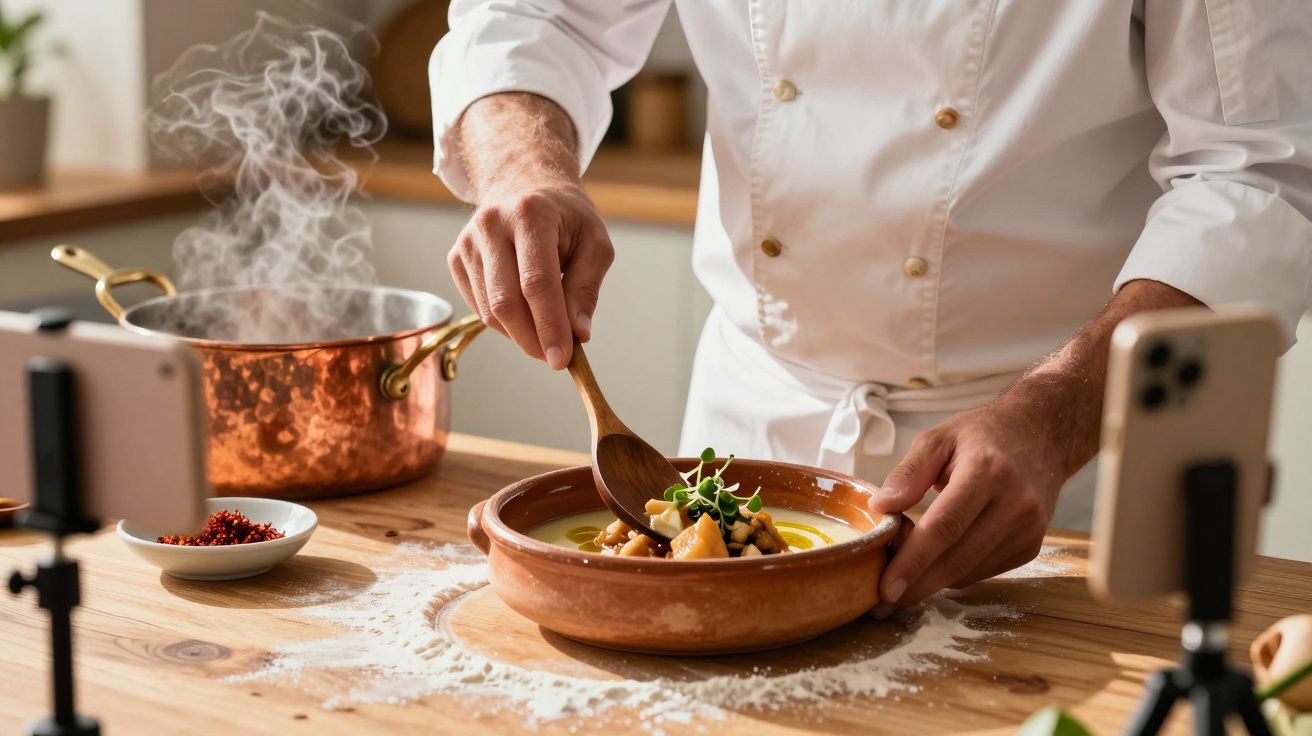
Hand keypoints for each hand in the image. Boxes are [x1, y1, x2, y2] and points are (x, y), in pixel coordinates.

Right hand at [448, 179, 613, 369]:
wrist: (524, 183)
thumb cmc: (565, 216)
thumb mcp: (594, 242)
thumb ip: (586, 288)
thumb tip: (577, 335)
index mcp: (530, 214)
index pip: (537, 282)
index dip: (549, 326)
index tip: (561, 359)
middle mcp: (491, 224)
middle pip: (506, 301)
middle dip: (532, 339)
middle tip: (555, 357)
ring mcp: (468, 242)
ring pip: (489, 310)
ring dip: (520, 334)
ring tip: (545, 332)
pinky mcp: (456, 257)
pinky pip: (478, 307)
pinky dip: (504, 323)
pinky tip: (524, 314)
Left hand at [867, 393, 1067, 616]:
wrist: (1042, 436)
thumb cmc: (983, 435)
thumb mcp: (939, 438)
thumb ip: (908, 472)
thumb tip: (880, 507)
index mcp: (988, 472)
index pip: (944, 527)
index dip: (912, 562)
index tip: (884, 587)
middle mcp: (1014, 504)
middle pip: (957, 559)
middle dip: (915, 587)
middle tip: (881, 605)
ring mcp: (1028, 529)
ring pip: (969, 572)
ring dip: (932, 582)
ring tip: (900, 581)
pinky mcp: (1031, 546)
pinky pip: (983, 571)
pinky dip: (955, 573)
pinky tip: (935, 564)